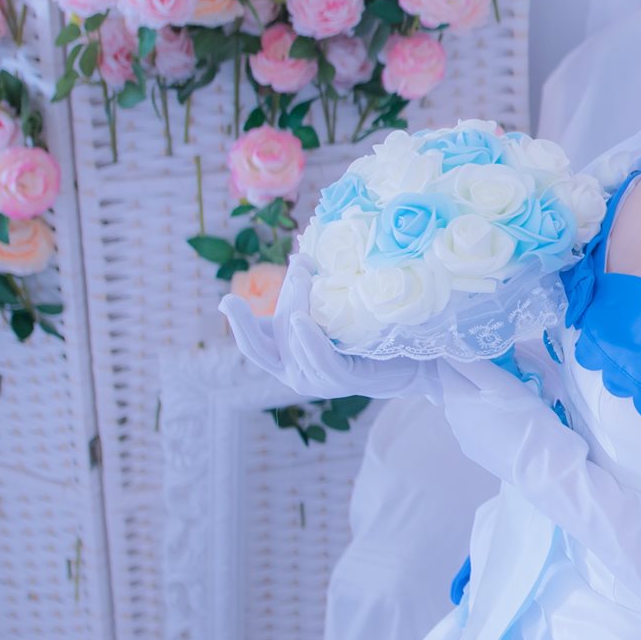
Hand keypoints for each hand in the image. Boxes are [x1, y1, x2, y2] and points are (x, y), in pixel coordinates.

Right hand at [220, 264, 439, 402]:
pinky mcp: (342, 381)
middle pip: (269, 342)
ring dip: (295, 304)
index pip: (255, 345)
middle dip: (258, 314)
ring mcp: (317, 382)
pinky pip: (320, 359)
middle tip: (273, 279)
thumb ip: (310, 296)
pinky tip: (301, 319)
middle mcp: (297, 375)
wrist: (413, 362)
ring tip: (302, 274)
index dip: (239, 324)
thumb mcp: (332, 315)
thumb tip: (298, 257)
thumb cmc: (369, 337)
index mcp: (288, 361)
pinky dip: (308, 339)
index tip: (226, 300)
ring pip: (294, 342)